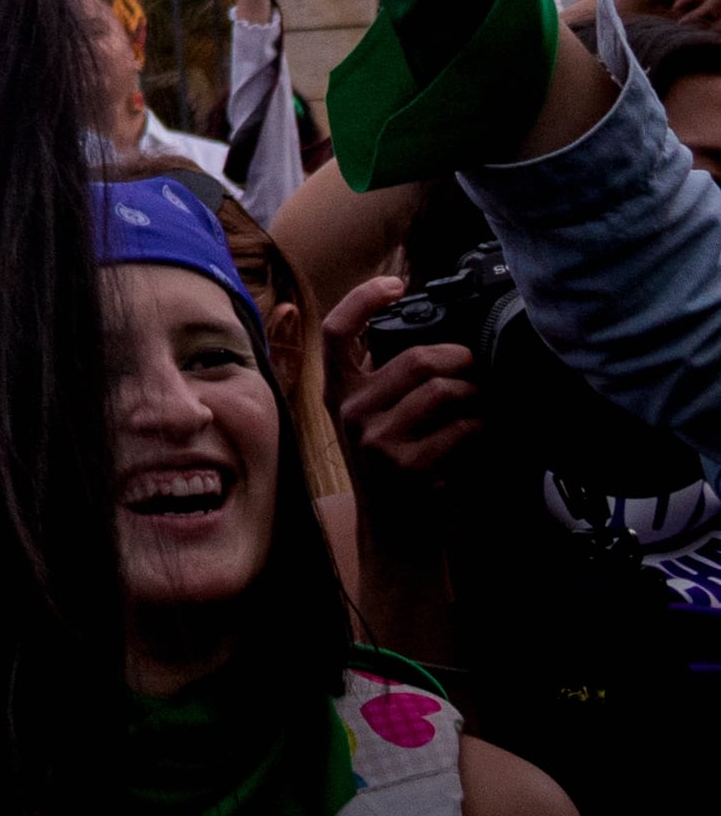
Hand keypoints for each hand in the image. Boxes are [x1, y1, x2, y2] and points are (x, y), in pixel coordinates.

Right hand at [329, 274, 478, 481]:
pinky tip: (478, 434)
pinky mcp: (408, 465)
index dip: (364, 299)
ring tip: (478, 403)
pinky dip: (480, 426)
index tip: (396, 284)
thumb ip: (381, 379)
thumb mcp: (369, 418)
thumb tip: (424, 331)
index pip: (336, 331)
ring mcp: (376, 440)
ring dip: (474, 394)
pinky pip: (461, 427)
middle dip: (457, 357)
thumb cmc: (389, 466)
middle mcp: (350, 411)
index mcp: (337, 392)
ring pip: (443, 391)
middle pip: (413, 358)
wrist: (393, 531)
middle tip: (471, 364)